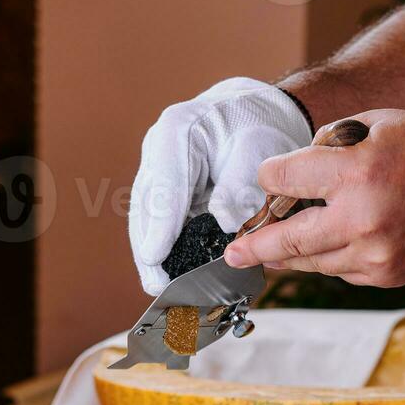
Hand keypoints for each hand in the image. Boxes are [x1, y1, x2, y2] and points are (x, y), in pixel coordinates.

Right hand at [129, 78, 311, 293]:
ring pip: (145, 219)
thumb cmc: (256, 129)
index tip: (154, 256)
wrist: (252, 118)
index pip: (165, 185)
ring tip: (157, 287)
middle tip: (156, 285)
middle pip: (146, 207)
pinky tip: (164, 274)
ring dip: (150, 255)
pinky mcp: (162, 192)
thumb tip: (224, 222)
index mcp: (176, 132)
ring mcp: (156, 173)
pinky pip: (156, 225)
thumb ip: (240, 185)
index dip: (160, 225)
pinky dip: (160, 249)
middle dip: (149, 249)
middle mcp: (157, 153)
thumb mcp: (258, 149)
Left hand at [224, 110, 404, 286]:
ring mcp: (372, 254)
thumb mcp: (376, 125)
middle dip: (254, 247)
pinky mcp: (383, 275)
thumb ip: (327, 148)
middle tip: (233, 254)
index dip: (269, 178)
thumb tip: (288, 176)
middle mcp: (360, 220)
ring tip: (266, 253)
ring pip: (311, 262)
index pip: (286, 180)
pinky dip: (326, 258)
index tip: (264, 180)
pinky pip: (338, 270)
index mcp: (356, 173)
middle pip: (287, 240)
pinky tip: (325, 245)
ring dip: (286, 257)